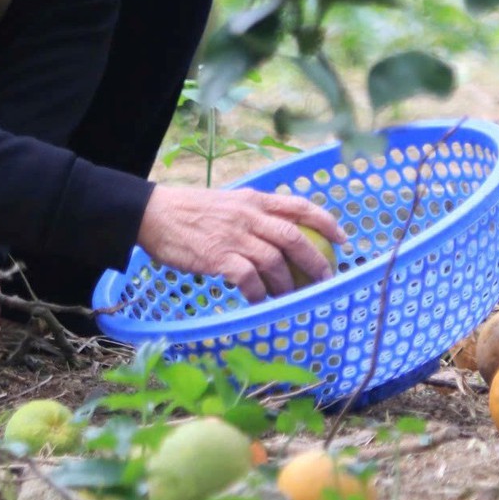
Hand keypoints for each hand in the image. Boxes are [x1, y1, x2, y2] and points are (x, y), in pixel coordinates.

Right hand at [135, 186, 345, 301]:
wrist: (154, 214)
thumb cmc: (190, 211)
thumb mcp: (228, 203)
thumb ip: (253, 215)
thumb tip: (278, 236)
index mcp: (254, 199)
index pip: (300, 206)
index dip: (327, 222)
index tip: (343, 239)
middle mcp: (249, 215)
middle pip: (294, 238)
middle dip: (316, 261)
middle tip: (325, 279)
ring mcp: (234, 236)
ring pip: (275, 262)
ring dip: (287, 284)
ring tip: (289, 297)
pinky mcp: (219, 256)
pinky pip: (249, 279)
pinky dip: (259, 293)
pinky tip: (259, 300)